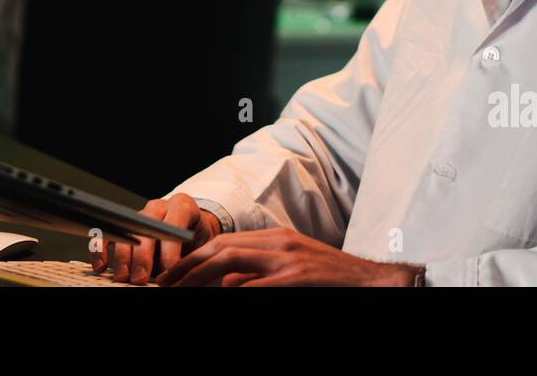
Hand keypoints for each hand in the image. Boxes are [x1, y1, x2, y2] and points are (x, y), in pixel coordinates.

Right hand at [91, 193, 221, 283]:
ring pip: (124, 231)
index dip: (170, 248)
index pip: (173, 223)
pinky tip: (101, 266)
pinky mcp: (123, 227)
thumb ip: (192, 258)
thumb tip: (185, 277)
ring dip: (122, 257)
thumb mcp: (202, 245)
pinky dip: (100, 249)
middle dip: (143, 256)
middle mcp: (158, 208)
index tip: (169, 270)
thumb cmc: (197, 240)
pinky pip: (107, 234)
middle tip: (141, 278)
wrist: (192, 231)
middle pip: (145, 228)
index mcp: (182, 206)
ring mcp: (138, 216)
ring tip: (123, 278)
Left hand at [154, 226, 420, 286]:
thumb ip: (259, 274)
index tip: (171, 277)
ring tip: (179, 293)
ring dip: (199, 280)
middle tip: (164, 287)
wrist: (373, 282)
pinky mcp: (297, 277)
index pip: (222, 242)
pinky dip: (231, 293)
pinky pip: (254, 286)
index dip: (192, 258)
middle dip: (187, 268)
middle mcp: (278, 243)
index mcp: (275, 238)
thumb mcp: (292, 270)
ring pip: (230, 262)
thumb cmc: (332, 280)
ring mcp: (287, 259)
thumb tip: (223, 285)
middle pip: (220, 248)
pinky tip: (216, 298)